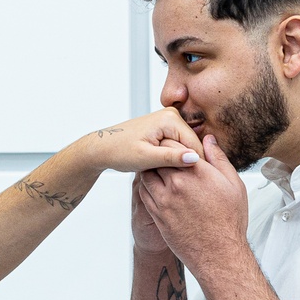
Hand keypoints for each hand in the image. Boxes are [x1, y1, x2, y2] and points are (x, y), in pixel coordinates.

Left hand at [80, 109, 203, 173]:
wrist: (102, 148)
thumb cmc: (119, 151)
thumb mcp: (146, 158)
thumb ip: (172, 158)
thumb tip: (194, 158)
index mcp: (170, 118)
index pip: (195, 144)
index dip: (197, 166)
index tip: (196, 184)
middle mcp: (171, 115)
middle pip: (192, 144)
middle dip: (189, 163)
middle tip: (182, 183)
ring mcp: (168, 121)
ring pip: (186, 146)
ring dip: (181, 161)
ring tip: (173, 176)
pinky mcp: (165, 128)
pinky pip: (178, 145)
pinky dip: (174, 158)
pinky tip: (166, 168)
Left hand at [137, 135, 249, 272]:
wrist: (218, 253)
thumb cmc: (229, 221)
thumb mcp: (233, 184)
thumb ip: (219, 159)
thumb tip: (208, 140)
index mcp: (197, 173)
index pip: (174, 145)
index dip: (172, 142)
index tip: (175, 144)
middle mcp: (178, 184)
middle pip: (158, 158)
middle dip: (159, 154)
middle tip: (162, 153)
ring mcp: (164, 200)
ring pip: (147, 174)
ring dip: (150, 168)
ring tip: (157, 167)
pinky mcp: (157, 215)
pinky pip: (144, 192)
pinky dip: (146, 185)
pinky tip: (154, 184)